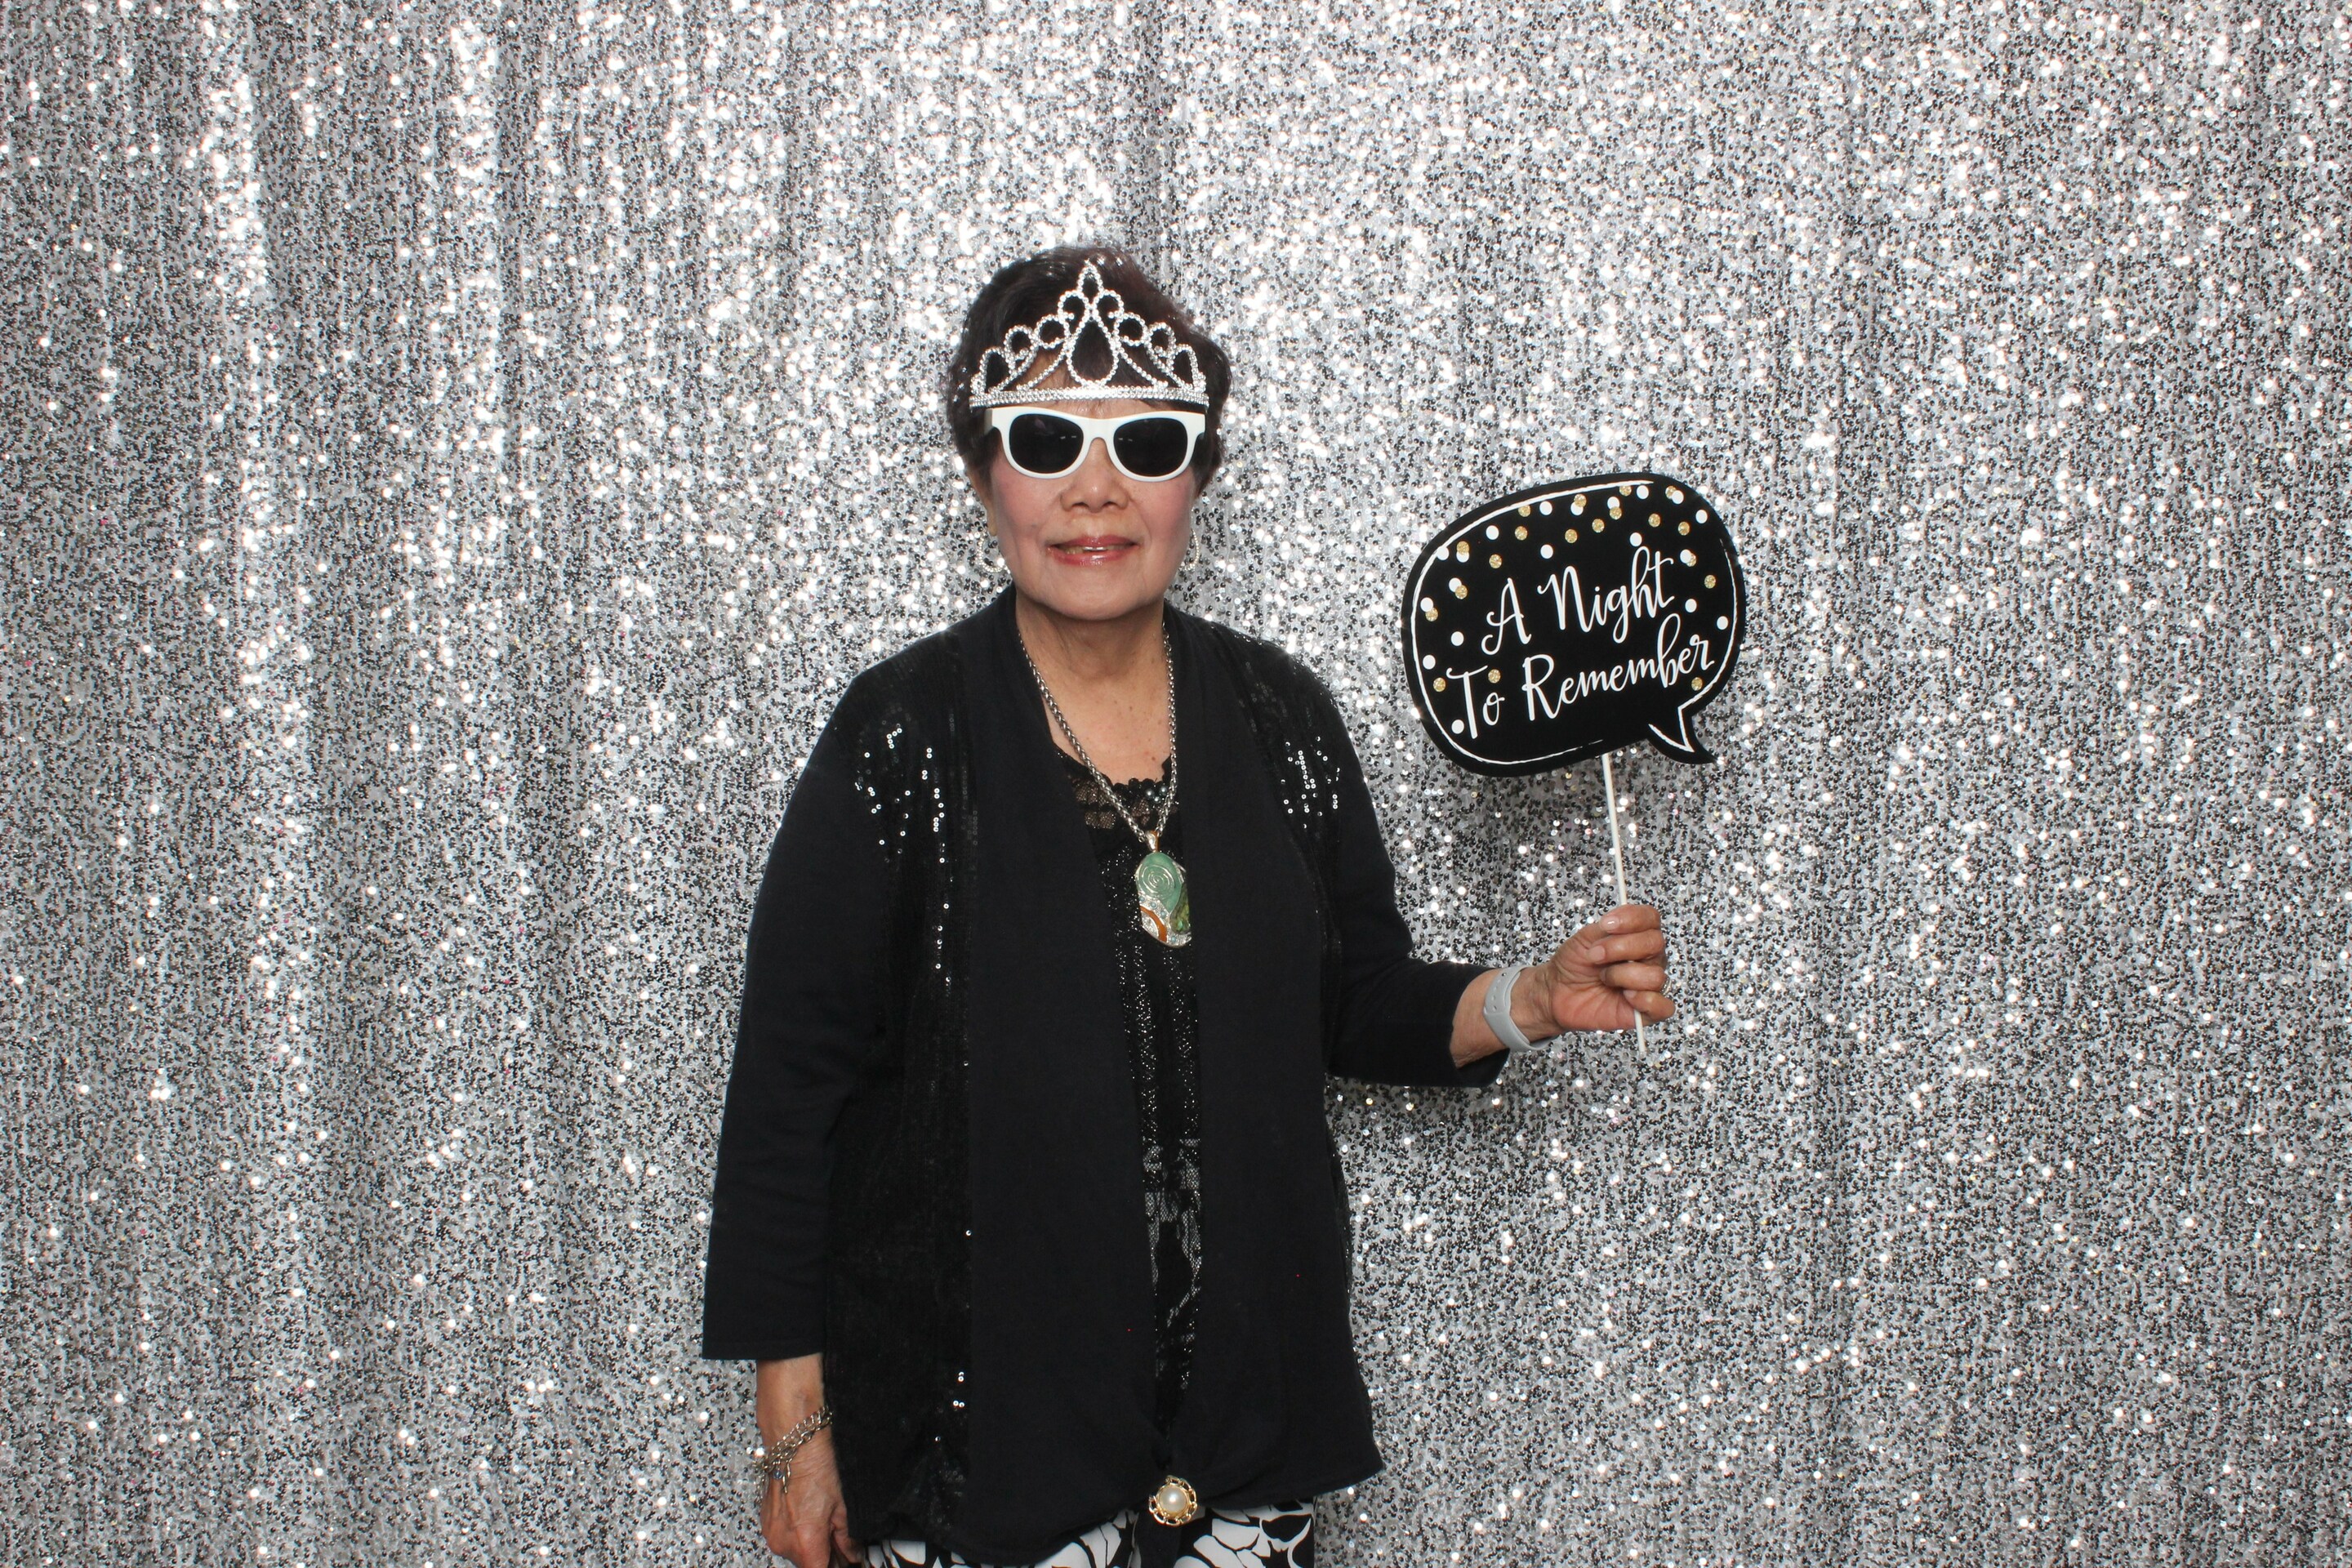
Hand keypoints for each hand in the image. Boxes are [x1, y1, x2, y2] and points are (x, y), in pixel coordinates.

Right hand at [759, 1428, 856, 1565]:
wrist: (795, 1445)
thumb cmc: (817, 1469)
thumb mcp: (843, 1508)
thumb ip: (847, 1539)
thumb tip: (853, 1555)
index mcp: (806, 1544)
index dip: (837, 1567)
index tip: (847, 1563)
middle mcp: (784, 1544)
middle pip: (809, 1564)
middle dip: (827, 1558)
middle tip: (844, 1546)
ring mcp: (772, 1534)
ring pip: (797, 1553)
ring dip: (813, 1547)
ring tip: (827, 1526)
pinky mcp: (766, 1524)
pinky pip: (786, 1539)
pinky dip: (799, 1535)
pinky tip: (811, 1519)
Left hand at [1522, 903, 1673, 1035]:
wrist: (1558, 991)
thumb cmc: (1574, 964)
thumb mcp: (1586, 938)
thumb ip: (1608, 929)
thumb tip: (1623, 927)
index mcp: (1638, 935)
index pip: (1651, 918)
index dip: (1631, 918)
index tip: (1606, 924)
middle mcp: (1649, 958)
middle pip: (1655, 943)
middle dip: (1620, 947)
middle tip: (1594, 955)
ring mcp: (1649, 984)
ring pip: (1655, 975)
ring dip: (1621, 975)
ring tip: (1604, 979)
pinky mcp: (1646, 1011)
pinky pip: (1664, 1007)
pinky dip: (1645, 1001)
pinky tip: (1625, 996)